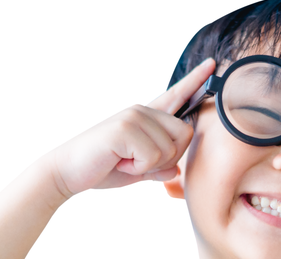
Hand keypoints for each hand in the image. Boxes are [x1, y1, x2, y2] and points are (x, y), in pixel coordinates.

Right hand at [46, 58, 215, 198]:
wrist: (68, 172)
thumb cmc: (101, 167)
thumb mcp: (137, 170)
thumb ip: (158, 168)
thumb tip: (175, 171)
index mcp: (146, 118)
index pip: (175, 96)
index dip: (195, 82)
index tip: (212, 65)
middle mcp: (142, 112)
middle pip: (185, 134)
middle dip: (169, 157)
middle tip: (138, 162)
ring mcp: (134, 117)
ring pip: (170, 150)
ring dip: (149, 166)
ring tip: (124, 161)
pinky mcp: (125, 128)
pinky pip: (153, 158)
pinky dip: (138, 169)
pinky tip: (120, 162)